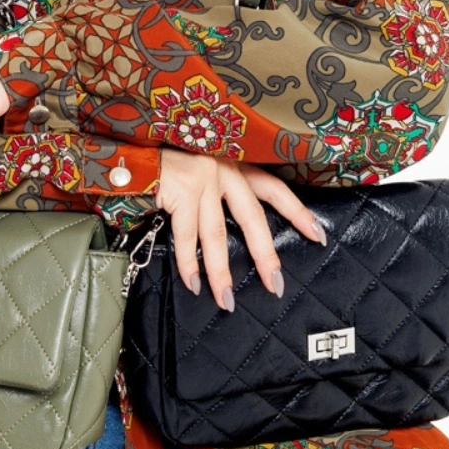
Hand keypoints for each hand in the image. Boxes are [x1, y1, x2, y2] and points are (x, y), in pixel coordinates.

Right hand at [156, 149, 326, 311]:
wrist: (130, 148)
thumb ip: (221, 191)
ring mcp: (200, 177)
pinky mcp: (179, 189)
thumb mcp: (202, 167)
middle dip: (264, 255)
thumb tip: (242, 232)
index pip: (274, 189)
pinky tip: (194, 284)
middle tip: (276, 285)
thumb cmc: (166, 162)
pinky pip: (186, 236)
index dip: (297, 213)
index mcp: (233, 163)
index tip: (318, 236)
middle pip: (251, 217)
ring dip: (221, 272)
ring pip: (216, 234)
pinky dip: (189, 264)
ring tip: (226, 300)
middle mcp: (222, 168)